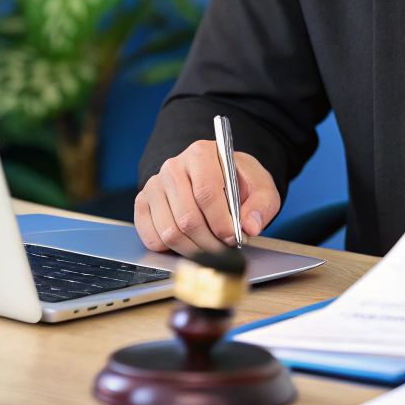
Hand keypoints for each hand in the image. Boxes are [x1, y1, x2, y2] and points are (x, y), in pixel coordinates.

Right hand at [133, 139, 281, 254]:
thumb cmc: (237, 182)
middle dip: (210, 242)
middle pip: (187, 217)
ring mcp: (154, 185)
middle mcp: (173, 167)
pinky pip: (151, 237)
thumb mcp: (260, 188)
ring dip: (193, 250)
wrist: (216, 177)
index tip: (234, 238)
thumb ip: (261, 205)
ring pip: (169, 231)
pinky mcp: (143, 202)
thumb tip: (250, 227)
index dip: (221, 223)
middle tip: (225, 249)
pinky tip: (189, 243)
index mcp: (201, 154)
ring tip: (210, 248)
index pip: (206, 193)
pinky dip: (170, 250)